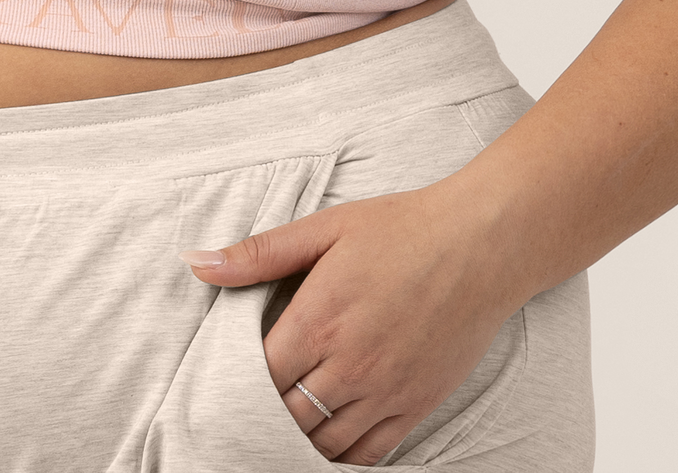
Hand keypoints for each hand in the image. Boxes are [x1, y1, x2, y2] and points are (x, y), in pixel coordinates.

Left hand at [181, 180, 516, 465]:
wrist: (481, 244)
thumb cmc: (402, 228)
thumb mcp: (326, 227)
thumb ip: (259, 253)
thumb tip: (196, 262)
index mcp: (318, 319)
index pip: (259, 375)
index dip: (240, 379)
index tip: (233, 369)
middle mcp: (349, 365)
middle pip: (287, 414)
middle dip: (266, 410)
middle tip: (258, 397)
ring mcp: (385, 391)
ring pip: (323, 442)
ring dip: (300, 434)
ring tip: (289, 416)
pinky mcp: (416, 406)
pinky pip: (370, 454)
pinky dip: (343, 455)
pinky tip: (329, 440)